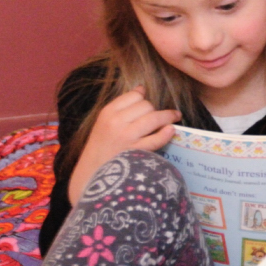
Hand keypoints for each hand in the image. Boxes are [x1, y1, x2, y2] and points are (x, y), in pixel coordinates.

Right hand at [68, 85, 181, 203]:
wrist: (90, 177)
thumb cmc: (100, 149)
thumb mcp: (103, 123)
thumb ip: (121, 107)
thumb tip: (141, 88)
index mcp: (107, 113)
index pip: (134, 96)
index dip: (144, 99)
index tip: (148, 105)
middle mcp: (116, 122)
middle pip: (146, 105)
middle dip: (154, 110)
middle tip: (157, 118)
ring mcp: (126, 137)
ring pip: (154, 118)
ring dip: (168, 117)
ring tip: (175, 117)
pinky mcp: (135, 152)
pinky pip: (157, 138)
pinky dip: (166, 133)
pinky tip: (171, 131)